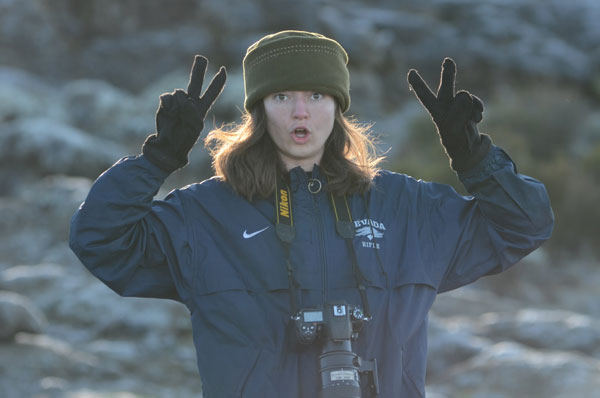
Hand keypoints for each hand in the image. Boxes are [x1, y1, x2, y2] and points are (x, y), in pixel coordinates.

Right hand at [142, 55, 226, 171]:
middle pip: (195, 82)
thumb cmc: (183, 140)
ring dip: (179, 104)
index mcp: (201, 109)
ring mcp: (177, 103)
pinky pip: (167, 97)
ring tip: (178, 117)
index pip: (212, 92)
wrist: (167, 148)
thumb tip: (185, 99)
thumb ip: (192, 112)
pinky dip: (169, 105)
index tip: (223, 69)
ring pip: (180, 93)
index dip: (217, 81)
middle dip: (199, 70)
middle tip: (201, 58)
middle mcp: (190, 103)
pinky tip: (169, 114)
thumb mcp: (193, 128)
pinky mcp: (165, 105)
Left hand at [407, 58, 489, 171]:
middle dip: (448, 74)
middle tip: (447, 61)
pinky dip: (478, 109)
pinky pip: (475, 102)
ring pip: (465, 96)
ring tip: (472, 120)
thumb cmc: (456, 141)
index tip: (410, 72)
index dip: (418, 84)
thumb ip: (459, 111)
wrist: (469, 150)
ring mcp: (458, 105)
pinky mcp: (470, 107)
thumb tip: (465, 94)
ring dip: (472, 107)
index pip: (425, 96)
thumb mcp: (454, 129)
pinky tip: (477, 118)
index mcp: (436, 112)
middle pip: (447, 87)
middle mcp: (446, 105)